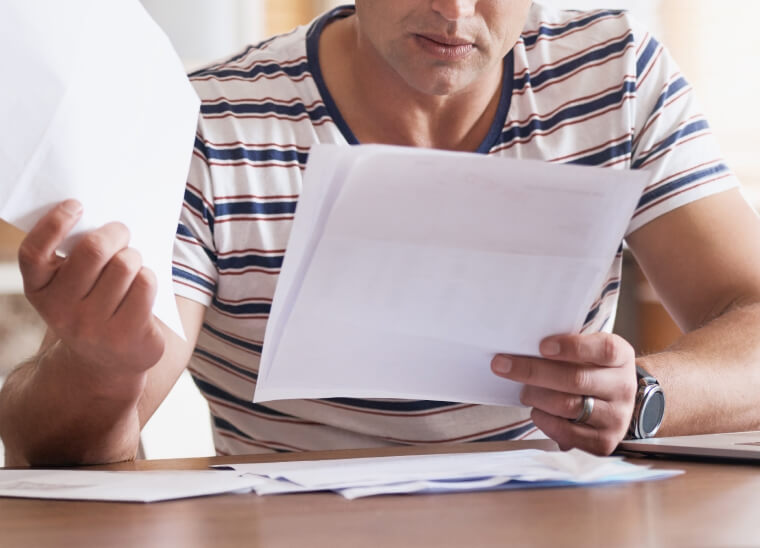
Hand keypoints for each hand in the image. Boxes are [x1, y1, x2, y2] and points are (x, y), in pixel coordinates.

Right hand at [17, 200, 164, 398]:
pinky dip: (149, 276)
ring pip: (124, 264)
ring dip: (134, 255)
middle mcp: (60, 310)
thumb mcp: (72, 286)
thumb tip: (108, 218)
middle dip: (115, 232)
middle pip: (93, 250)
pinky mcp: (126, 334)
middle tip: (122, 231)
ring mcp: (93, 326)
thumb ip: (77, 257)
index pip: (35, 253)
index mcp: (39, 290)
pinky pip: (145, 284)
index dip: (54, 223)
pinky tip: (143, 283)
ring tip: (132, 263)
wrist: (106, 362)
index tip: (76, 204)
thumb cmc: (93, 305)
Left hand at [491, 332, 636, 454]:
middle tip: (502, 365)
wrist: (617, 403)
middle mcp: (623, 387)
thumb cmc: (591, 369)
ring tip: (523, 390)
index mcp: (621, 357)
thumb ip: (565, 347)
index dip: (572, 347)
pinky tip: (537, 410)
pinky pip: (566, 432)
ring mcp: (616, 417)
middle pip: (576, 379)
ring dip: (536, 396)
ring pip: (567, 406)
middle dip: (533, 371)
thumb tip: (523, 346)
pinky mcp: (604, 442)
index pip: (603, 349)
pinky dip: (543, 419)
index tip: (542, 346)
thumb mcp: (589, 351)